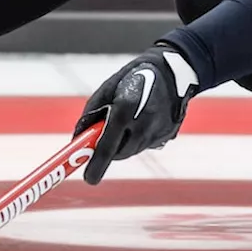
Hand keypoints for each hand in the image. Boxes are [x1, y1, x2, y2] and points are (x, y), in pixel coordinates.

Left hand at [73, 44, 199, 184]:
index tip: (89, 179)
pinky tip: (142, 120)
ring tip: (127, 122)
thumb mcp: (106, 90)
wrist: (172, 71)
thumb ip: (91, 115)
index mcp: (125, 109)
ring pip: (133, 150)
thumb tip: (78, 140)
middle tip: (103, 141)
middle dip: (109, 151)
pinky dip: (138, 138)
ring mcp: (159, 131)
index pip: (108, 146)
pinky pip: (146, 144)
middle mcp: (144, 124)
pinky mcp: (168, 134)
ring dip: (124, 143)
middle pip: (120, 153)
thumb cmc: (132, 77)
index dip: (97, 165)